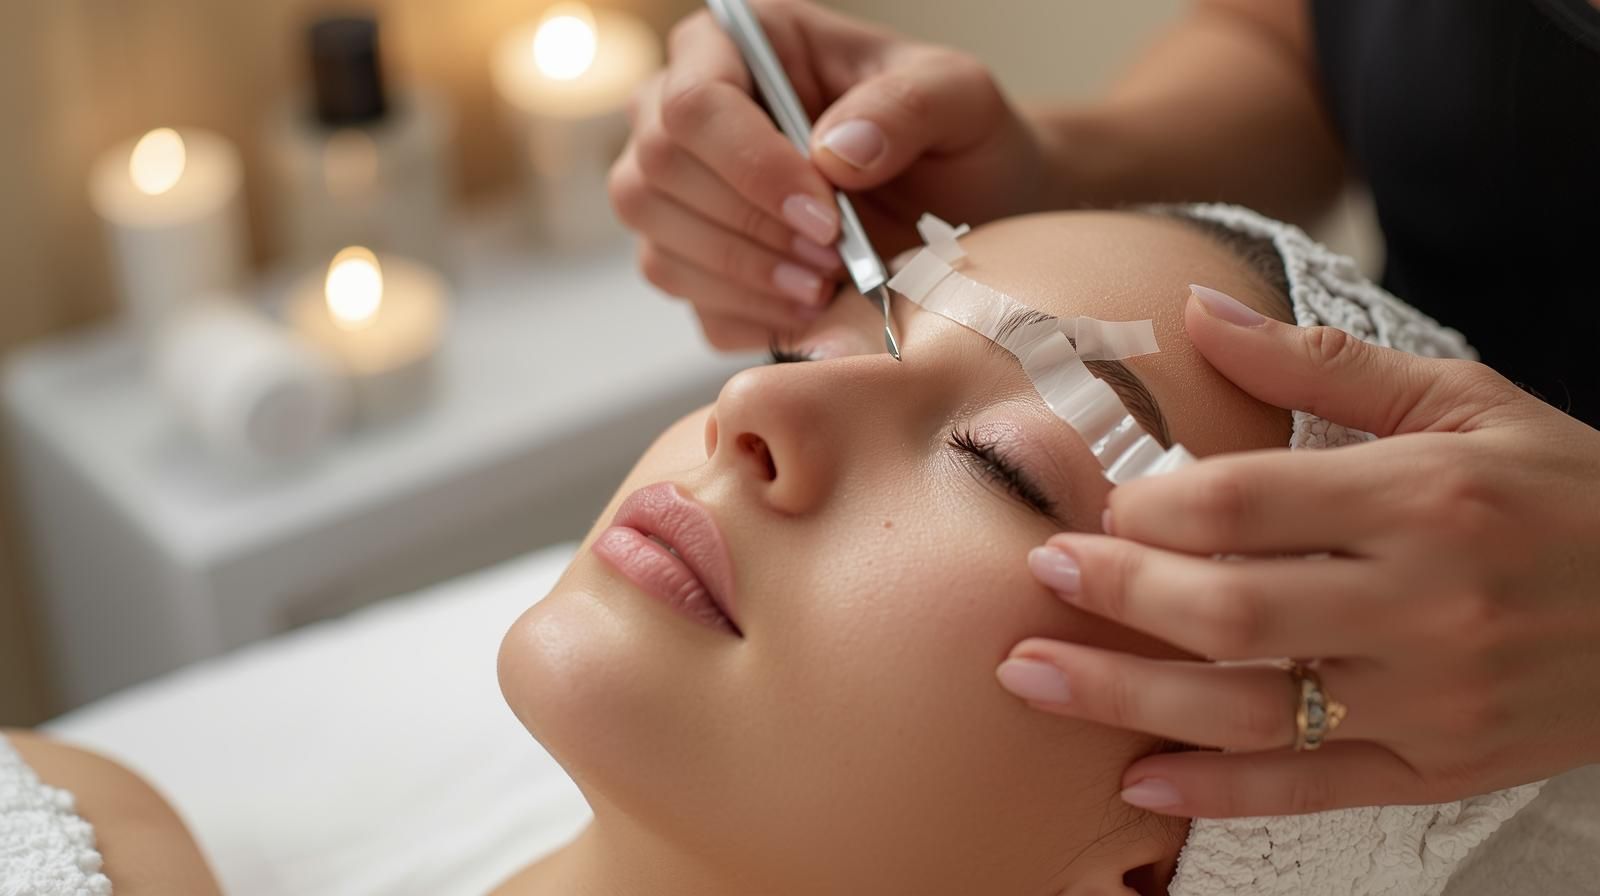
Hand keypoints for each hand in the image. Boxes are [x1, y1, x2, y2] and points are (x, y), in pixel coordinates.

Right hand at [610, 0, 1051, 348]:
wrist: (973, 213)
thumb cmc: (959, 139)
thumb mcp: (960, 100)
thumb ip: (906, 105)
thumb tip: (832, 150)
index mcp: (745, 44)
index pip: (695, 102)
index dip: (750, 167)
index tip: (827, 216)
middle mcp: (692, 112)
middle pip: (656, 172)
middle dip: (749, 231)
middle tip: (835, 260)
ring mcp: (684, 194)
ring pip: (658, 245)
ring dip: (744, 280)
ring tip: (827, 288)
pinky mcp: (700, 264)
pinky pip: (692, 304)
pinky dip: (752, 318)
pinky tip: (814, 311)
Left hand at [1000, 286, 1599, 816]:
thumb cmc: (1564, 489)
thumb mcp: (1463, 400)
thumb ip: (1321, 365)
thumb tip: (1195, 311)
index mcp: (1425, 497)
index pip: (1248, 506)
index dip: (1151, 509)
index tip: (1094, 505)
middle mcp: (1427, 603)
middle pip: (1234, 610)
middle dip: (1119, 596)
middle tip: (1038, 576)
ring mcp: (1433, 699)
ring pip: (1252, 710)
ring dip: (1127, 699)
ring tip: (1030, 677)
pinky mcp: (1440, 768)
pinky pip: (1311, 790)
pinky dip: (1217, 794)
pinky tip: (1137, 781)